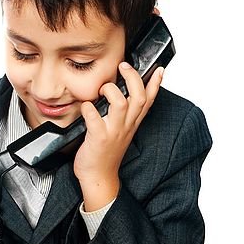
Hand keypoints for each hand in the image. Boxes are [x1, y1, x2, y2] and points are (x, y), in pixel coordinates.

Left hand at [73, 61, 163, 210]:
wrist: (98, 177)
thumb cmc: (105, 153)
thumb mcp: (121, 131)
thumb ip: (124, 114)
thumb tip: (122, 95)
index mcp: (132, 123)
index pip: (149, 100)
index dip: (155, 84)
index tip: (159, 69)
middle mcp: (126, 126)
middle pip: (139, 97)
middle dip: (133, 78)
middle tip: (123, 66)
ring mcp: (113, 132)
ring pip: (121, 105)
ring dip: (111, 91)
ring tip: (102, 88)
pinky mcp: (98, 138)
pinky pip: (95, 120)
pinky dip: (89, 109)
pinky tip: (85, 105)